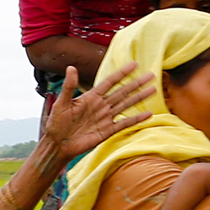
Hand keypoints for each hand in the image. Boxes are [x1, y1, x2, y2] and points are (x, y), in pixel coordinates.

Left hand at [42, 64, 158, 159]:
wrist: (58, 144)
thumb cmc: (56, 123)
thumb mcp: (62, 103)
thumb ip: (69, 86)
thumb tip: (71, 67)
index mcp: (91, 97)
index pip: (110, 82)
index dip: (122, 73)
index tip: (134, 64)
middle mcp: (101, 106)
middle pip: (122, 92)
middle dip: (136, 84)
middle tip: (151, 75)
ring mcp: (105, 118)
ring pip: (126, 105)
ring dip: (139, 98)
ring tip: (153, 90)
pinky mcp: (107, 131)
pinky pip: (124, 123)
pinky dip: (136, 119)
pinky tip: (148, 114)